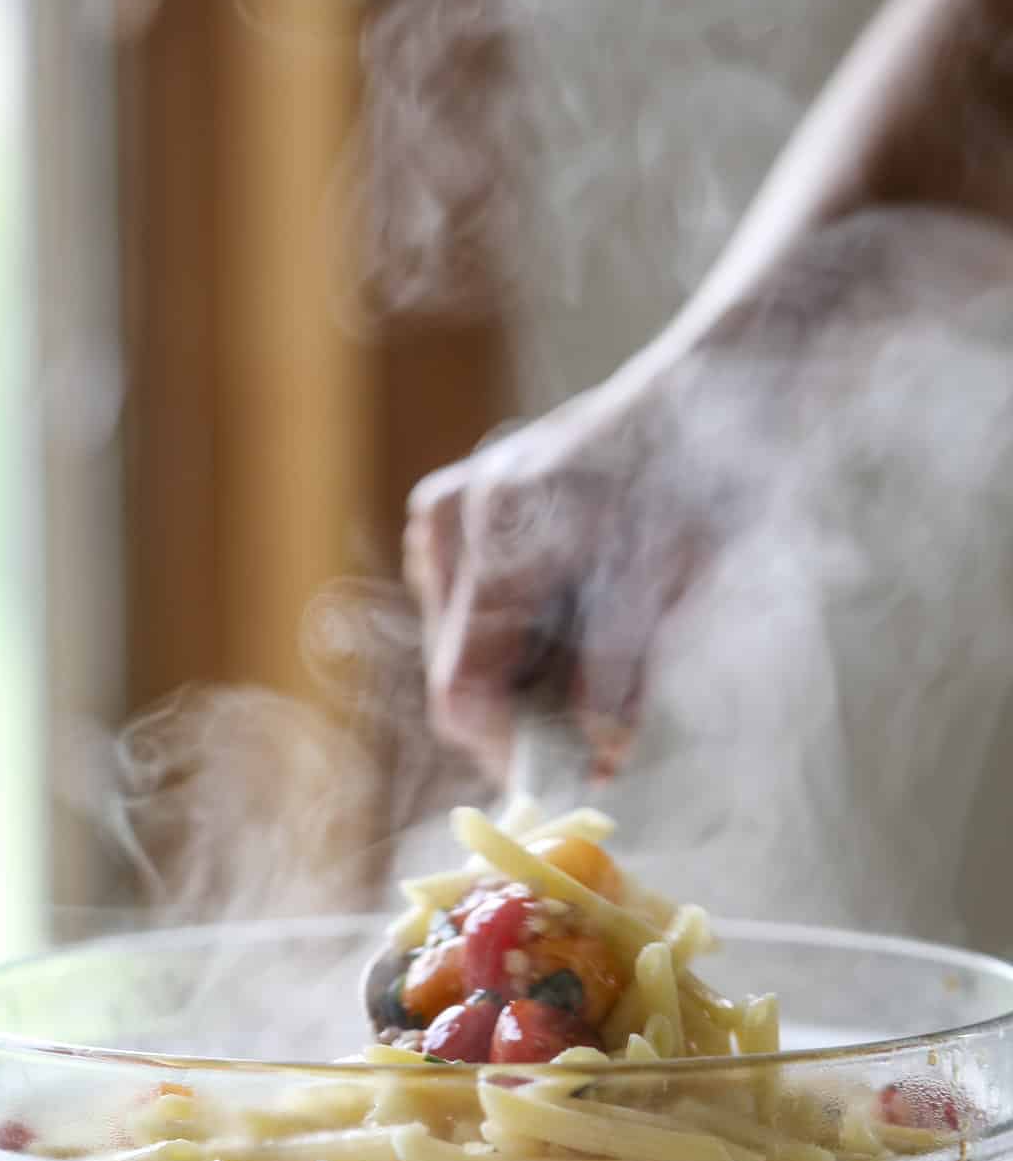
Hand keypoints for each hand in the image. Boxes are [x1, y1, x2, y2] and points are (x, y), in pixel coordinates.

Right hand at [403, 359, 723, 782]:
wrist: (712, 387)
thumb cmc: (696, 478)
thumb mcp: (663, 584)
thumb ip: (618, 675)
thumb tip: (595, 759)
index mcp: (494, 535)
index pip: (461, 687)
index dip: (509, 748)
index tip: (569, 773)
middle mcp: (452, 520)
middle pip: (460, 668)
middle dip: (528, 706)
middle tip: (604, 722)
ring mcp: (449, 510)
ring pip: (465, 643)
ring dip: (529, 669)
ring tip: (606, 643)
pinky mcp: (460, 509)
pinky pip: (474, 606)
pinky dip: (525, 630)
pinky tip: (579, 606)